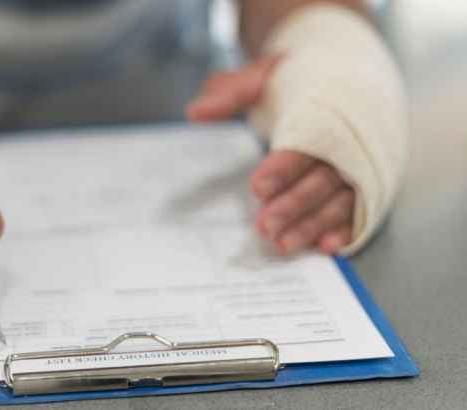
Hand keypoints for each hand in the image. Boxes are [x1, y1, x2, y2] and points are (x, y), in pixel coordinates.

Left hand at [187, 55, 353, 253]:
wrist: (349, 69)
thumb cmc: (298, 79)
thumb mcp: (262, 76)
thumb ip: (230, 93)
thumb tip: (194, 112)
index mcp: (322, 108)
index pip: (306, 141)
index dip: (284, 166)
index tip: (259, 186)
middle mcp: (348, 139)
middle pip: (324, 177)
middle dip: (294, 203)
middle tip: (265, 226)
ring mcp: (361, 162)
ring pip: (342, 198)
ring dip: (314, 223)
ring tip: (284, 244)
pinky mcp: (368, 181)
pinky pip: (362, 209)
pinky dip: (347, 229)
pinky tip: (328, 247)